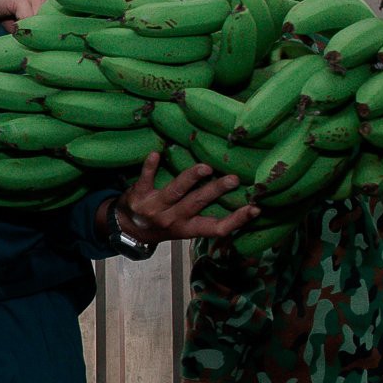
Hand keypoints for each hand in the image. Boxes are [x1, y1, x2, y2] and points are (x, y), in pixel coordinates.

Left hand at [110, 153, 257, 243]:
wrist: (127, 227)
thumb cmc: (164, 223)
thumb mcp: (185, 227)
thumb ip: (205, 216)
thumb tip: (240, 201)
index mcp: (187, 228)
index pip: (216, 228)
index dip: (236, 221)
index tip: (255, 208)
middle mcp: (172, 220)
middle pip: (196, 204)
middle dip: (215, 191)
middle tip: (234, 179)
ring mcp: (154, 208)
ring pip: (175, 192)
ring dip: (190, 178)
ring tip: (205, 167)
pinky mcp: (138, 196)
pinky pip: (145, 179)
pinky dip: (150, 167)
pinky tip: (156, 154)